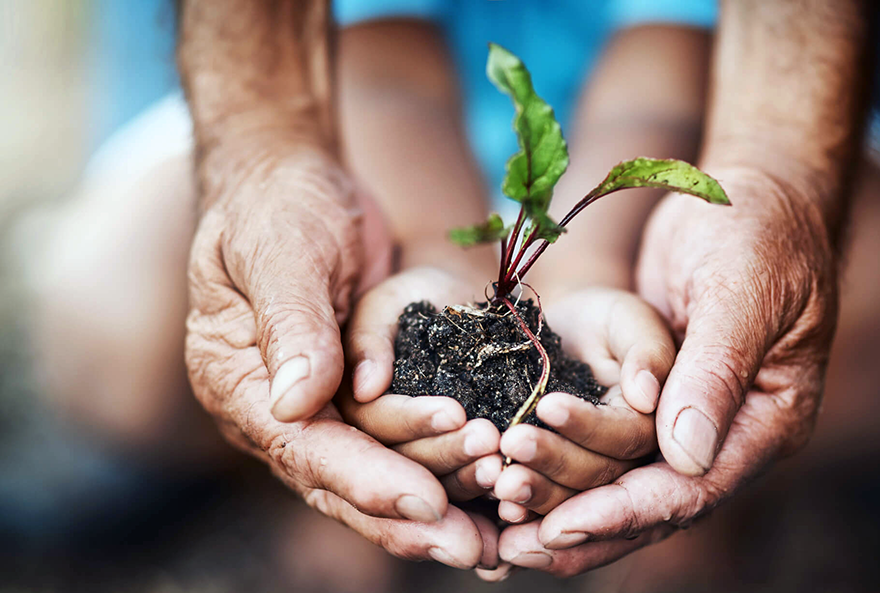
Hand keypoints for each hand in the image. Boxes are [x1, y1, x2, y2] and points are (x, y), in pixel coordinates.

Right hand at [185, 149, 495, 567]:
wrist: (292, 183)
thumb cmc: (279, 206)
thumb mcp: (281, 251)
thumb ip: (291, 324)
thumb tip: (297, 404)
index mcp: (238, 382)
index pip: (304, 448)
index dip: (366, 480)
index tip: (426, 504)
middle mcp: (274, 411)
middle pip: (340, 483)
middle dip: (408, 518)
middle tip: (475, 549)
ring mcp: (316, 409)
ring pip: (375, 476)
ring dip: (436, 503)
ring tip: (497, 534)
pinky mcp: (355, 399)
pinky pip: (398, 449)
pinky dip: (441, 475)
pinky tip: (489, 504)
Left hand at [495, 168, 838, 575]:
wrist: (749, 193)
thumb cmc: (757, 230)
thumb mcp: (741, 292)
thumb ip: (716, 370)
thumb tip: (685, 456)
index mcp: (768, 420)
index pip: (693, 488)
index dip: (625, 511)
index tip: (562, 527)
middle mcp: (730, 435)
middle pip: (654, 505)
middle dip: (584, 526)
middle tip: (512, 548)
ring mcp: (692, 419)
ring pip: (625, 485)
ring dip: (564, 506)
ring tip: (501, 532)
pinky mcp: (655, 401)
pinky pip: (608, 449)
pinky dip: (565, 468)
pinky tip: (514, 487)